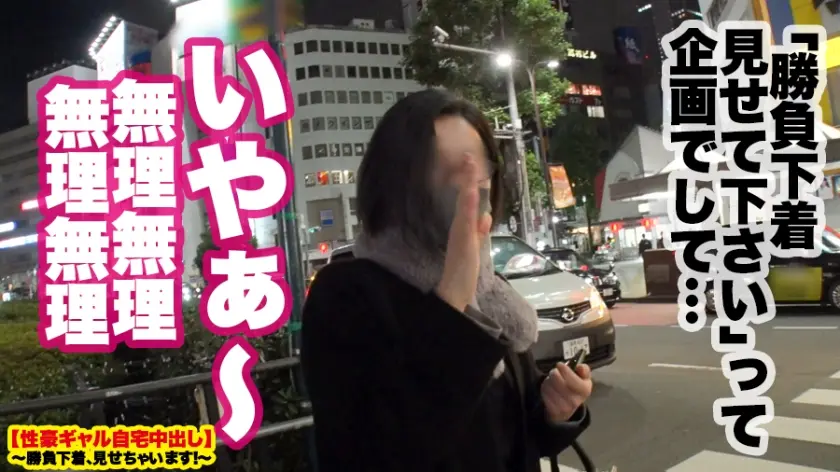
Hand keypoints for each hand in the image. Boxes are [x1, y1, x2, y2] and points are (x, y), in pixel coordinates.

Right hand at [435, 155, 492, 311]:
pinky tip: (471, 193)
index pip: (469, 199)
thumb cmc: (461, 272)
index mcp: (464, 226)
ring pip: (466, 205)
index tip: (471, 162)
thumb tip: (487, 216)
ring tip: (470, 166)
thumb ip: (479, 232)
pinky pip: (466, 220)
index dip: (470, 181)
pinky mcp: (462, 241)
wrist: (453, 292)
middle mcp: (461, 226)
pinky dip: (468, 206)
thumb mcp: (474, 247)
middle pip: (466, 197)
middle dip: (468, 177)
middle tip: (469, 155)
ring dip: (468, 185)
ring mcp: (461, 233)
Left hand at [541, 363, 592, 423]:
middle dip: (554, 373)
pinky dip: (544, 389)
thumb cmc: (575, 389)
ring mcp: (564, 407)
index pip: (571, 378)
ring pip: (549, 386)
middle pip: (557, 379)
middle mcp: (575, 400)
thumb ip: (584, 370)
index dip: (564, 369)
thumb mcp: (583, 379)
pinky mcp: (554, 411)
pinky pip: (544, 393)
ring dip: (548, 381)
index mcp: (585, 390)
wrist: (567, 410)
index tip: (560, 365)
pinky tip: (549, 389)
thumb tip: (580, 367)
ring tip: (552, 382)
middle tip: (554, 372)